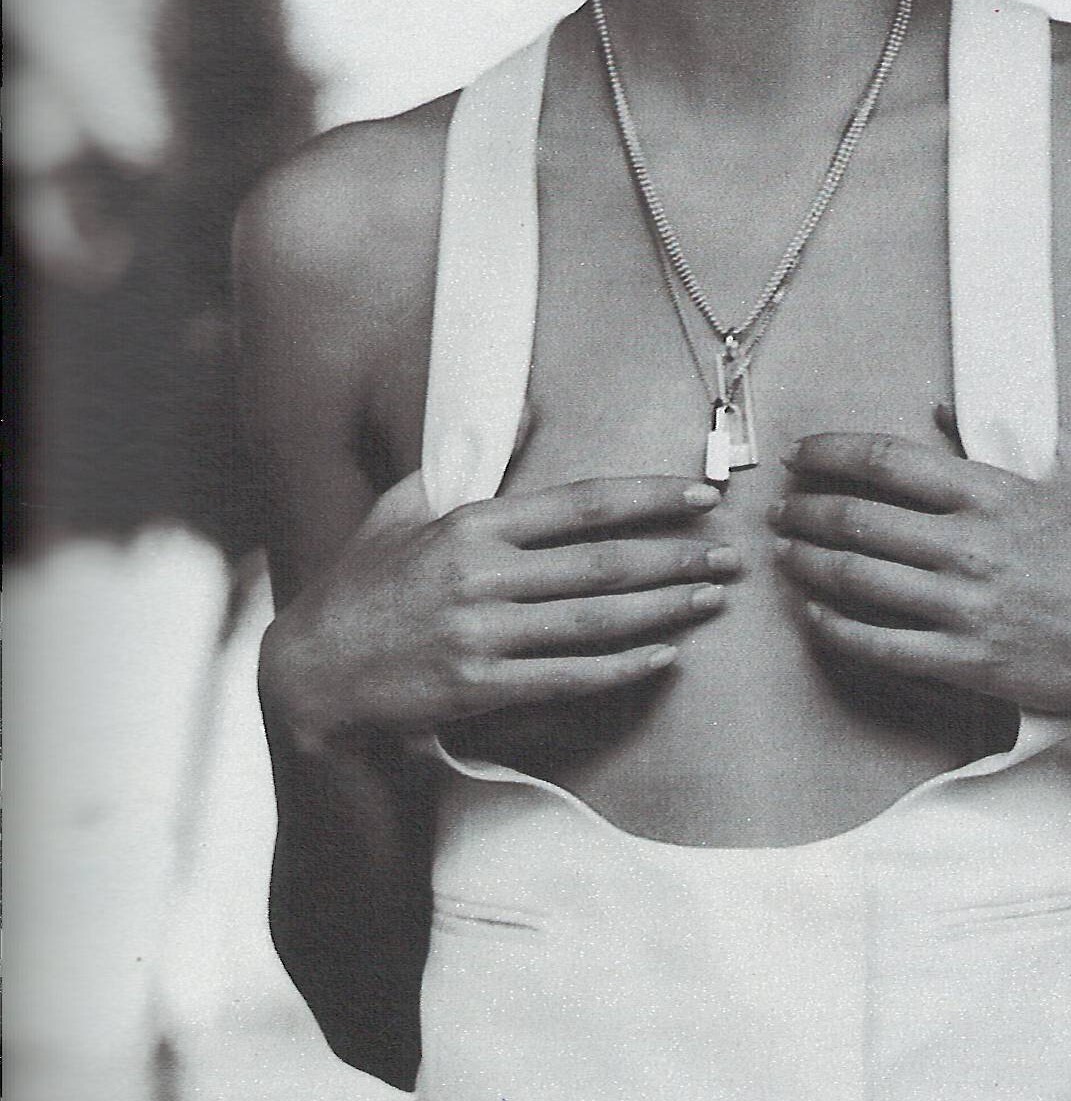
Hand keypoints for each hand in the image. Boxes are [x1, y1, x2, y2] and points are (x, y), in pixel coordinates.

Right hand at [263, 469, 743, 750]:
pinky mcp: (480, 688)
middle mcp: (481, 575)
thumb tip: (518, 412)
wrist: (310, 674)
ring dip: (665, 610)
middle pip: (604, 563)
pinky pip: (569, 677)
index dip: (647, 499)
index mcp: (470, 525)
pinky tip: (665, 658)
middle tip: (731, 554)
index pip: (579, 504)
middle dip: (676, 557)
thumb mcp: (400, 510)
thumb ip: (461, 464)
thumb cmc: (361, 590)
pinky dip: (622, 667)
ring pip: (596, 619)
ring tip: (713, 598)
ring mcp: (482, 635)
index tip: (699, 496)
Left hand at [769, 429, 1070, 730]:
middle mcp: (970, 546)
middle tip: (781, 509)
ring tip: (787, 555)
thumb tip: (951, 408)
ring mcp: (966, 606)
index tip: (802, 455)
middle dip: (805, 510)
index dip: (831, 453)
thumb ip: (1020, 434)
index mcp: (995, 493)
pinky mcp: (968, 662)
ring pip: (858, 579)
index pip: (888, 461)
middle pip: (857, 519)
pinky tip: (817, 619)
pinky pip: (880, 645)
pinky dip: (837, 630)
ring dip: (809, 564)